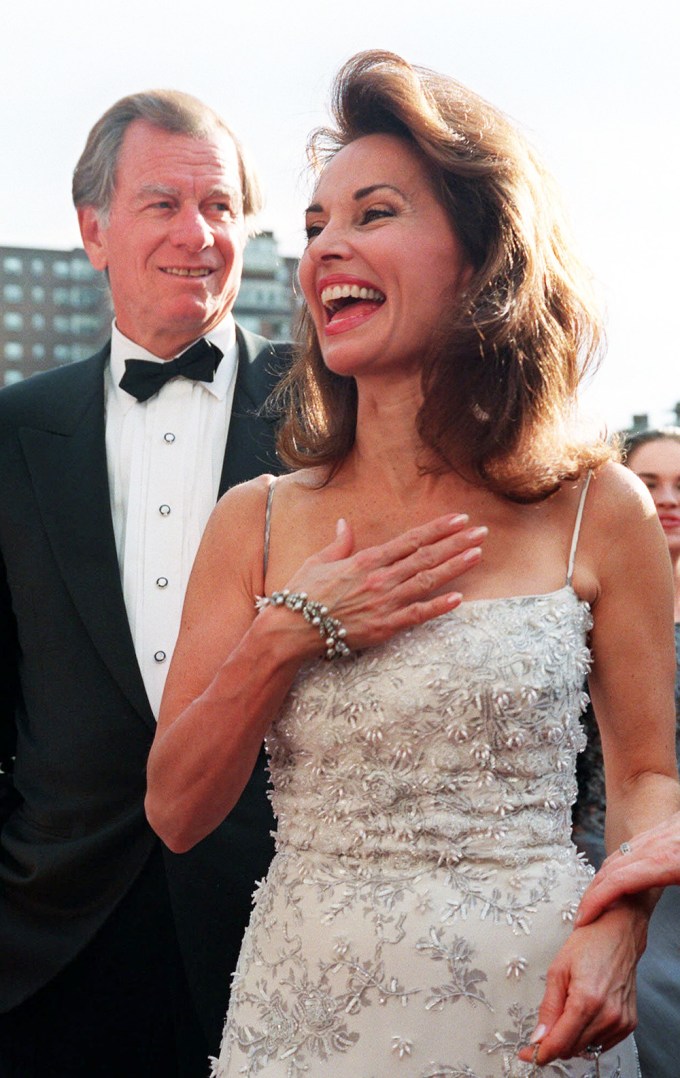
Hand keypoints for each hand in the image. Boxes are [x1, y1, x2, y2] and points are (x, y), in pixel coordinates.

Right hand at [277, 513, 485, 651]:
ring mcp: (384, 603)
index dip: (437, 528)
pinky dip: (438, 607)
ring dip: (454, 567)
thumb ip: (339, 543)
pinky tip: (459, 599)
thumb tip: (346, 523)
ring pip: (427, 581)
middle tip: (481, 531)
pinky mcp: (384, 627)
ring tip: (478, 554)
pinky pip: (417, 615)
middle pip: (426, 557)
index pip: (410, 540)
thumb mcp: (318, 561)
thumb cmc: (302, 594)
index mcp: (366, 560)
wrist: (292, 628)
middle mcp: (380, 578)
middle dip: (456, 543)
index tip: (459, 518)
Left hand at [517, 904, 645, 1065]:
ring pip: (587, 1048)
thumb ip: (548, 1008)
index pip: (560, 1042)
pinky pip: (602, 1043)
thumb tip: (538, 1037)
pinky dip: (588, 1036)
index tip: (527, 1054)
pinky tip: (583, 1016)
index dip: (541, 1052)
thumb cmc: (589, 944)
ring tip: (567, 1011)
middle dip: (554, 1043)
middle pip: (572, 1048)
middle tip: (542, 1033)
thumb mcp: (558, 971)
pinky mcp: (629, 1023)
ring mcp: (621, 1021)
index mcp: (587, 1000)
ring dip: (571, 1039)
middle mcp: (608, 1015)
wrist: (619, 933)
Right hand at [576, 812, 679, 926]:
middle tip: (582, 915)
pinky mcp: (665, 829)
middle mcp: (658, 843)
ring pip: (619, 854)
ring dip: (602, 878)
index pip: (618, 881)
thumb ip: (666, 888)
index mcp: (666, 859)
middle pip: (612, 867)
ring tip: (595, 900)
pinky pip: (631, 847)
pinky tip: (619, 875)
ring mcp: (659, 833)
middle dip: (592, 892)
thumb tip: (648, 901)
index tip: (582, 919)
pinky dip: (617, 864)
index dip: (595, 901)